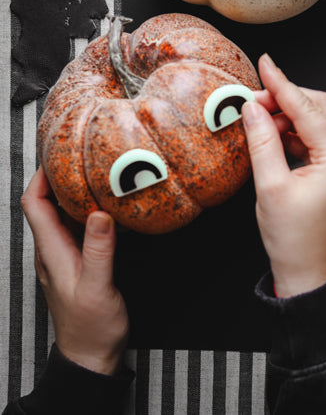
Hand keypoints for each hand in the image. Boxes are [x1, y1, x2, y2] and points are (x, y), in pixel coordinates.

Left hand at [21, 169, 128, 374]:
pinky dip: (87, 212)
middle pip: (44, 204)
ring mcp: (63, 258)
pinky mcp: (77, 263)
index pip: (33, 204)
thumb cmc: (91, 328)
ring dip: (73, 193)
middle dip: (58, 177)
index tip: (57, 154)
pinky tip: (107, 209)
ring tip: (95, 174)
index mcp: (52, 253)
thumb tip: (100, 214)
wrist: (90, 356)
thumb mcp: (99, 287)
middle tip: (80, 155)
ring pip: (60, 216)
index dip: (40, 176)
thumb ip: (99, 250)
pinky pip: (76, 229)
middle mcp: (52, 252)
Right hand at [242, 53, 325, 297]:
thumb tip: (252, 107)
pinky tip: (275, 133)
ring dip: (292, 115)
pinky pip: (322, 139)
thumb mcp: (270, 186)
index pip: (309, 109)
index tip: (265, 64)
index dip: (283, 84)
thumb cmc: (293, 239)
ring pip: (323, 121)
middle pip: (322, 108)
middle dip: (288, 98)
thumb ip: (262, 140)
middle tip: (255, 98)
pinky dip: (299, 132)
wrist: (309, 273)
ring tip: (259, 118)